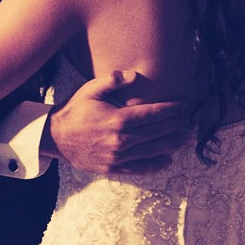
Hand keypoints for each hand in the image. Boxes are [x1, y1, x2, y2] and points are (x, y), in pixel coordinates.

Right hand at [45, 69, 189, 173]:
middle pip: (157, 132)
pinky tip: (167, 160)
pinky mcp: (114, 168)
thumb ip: (113, 81)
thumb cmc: (75, 111)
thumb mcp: (91, 90)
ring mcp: (119, 156)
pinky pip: (140, 168)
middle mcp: (122, 140)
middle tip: (188, 121)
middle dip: (176, 125)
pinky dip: (156, 165)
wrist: (56, 137)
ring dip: (171, 144)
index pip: (153, 114)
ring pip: (153, 151)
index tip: (183, 106)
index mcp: (119, 119)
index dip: (171, 109)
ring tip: (184, 138)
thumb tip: (134, 75)